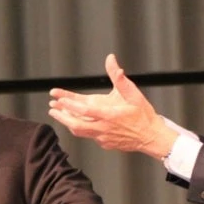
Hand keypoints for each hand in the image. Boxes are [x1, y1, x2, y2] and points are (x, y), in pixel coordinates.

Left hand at [48, 54, 177, 157]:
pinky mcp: (104, 143)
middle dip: (62, 117)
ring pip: (80, 132)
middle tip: (51, 109)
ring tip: (59, 114)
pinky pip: (88, 136)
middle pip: (76, 125)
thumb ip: (119, 77)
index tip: (59, 100)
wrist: (151, 137)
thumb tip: (111, 59)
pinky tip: (76, 122)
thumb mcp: (133, 93)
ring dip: (68, 123)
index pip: (84, 111)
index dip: (70, 105)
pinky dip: (80, 128)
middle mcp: (104, 128)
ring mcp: (103, 138)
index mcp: (109, 115)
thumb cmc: (143, 115)